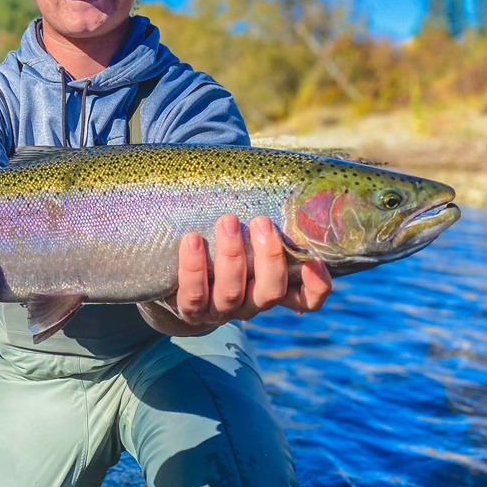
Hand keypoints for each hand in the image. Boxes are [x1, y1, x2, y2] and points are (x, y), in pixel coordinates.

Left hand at [142, 214, 331, 334]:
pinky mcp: (189, 311)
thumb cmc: (214, 248)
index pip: (306, 298)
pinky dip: (193, 268)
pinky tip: (191, 241)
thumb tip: (269, 175)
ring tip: (227, 221)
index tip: (317, 260)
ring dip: (231, 257)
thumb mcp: (241, 237)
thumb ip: (256, 221)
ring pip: (231, 293)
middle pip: (270, 292)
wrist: (169, 287)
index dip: (316, 285)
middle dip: (269, 257)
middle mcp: (249, 304)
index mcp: (269, 288)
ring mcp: (219, 311)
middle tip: (261, 222)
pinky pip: (193, 295)